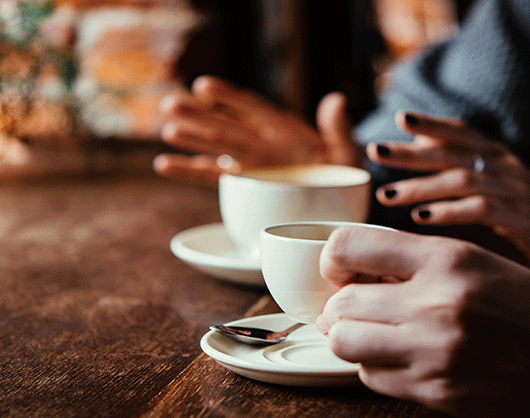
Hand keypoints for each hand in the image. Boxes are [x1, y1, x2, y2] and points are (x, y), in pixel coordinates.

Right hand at [153, 76, 361, 184]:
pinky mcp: (243, 183)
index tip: (204, 87)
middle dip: (199, 116)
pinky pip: (213, 175)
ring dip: (191, 139)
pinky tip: (164, 164)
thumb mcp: (346, 150)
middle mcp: (261, 142)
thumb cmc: (344, 172)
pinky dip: (189, 170)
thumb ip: (338, 129)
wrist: (341, 200)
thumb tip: (336, 101)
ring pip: (215, 148)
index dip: (229, 98)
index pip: (252, 109)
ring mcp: (250, 162)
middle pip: (226, 127)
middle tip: (170, 105)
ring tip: (167, 129)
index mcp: (284, 130)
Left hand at [367, 112, 529, 270]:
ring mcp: (513, 191)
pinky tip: (422, 218)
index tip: (400, 119)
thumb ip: (465, 172)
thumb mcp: (500, 187)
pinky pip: (480, 210)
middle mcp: (504, 167)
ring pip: (461, 180)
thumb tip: (420, 159)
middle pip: (452, 153)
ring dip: (421, 186)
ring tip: (387, 195)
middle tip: (376, 152)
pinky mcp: (521, 218)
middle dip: (411, 153)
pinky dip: (449, 212)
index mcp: (499, 157)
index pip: (462, 133)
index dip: (432, 124)